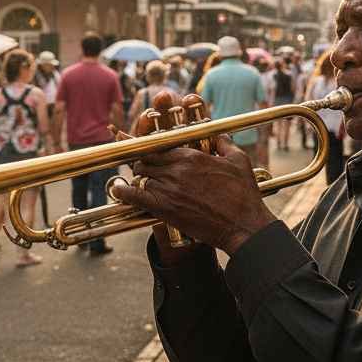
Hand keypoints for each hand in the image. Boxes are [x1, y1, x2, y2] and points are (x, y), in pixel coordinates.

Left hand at [111, 135, 276, 255]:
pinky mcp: (165, 208)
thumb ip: (224, 143)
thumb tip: (217, 136)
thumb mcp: (238, 160)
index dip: (149, 148)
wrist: (243, 225)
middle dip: (144, 164)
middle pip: (146, 160)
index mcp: (191, 155)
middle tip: (147, 170)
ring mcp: (169, 188)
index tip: (141, 147)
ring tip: (144, 183)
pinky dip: (123, 193)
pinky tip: (118, 191)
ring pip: (141, 177)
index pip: (159, 146)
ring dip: (140, 179)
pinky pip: (135, 196)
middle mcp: (176, 169)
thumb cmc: (244, 194)